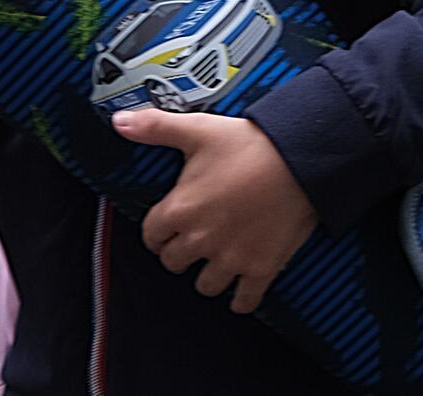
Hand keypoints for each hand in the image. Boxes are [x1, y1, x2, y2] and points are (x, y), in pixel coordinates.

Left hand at [115, 109, 317, 313]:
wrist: (300, 160)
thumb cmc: (250, 146)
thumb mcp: (196, 130)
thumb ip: (155, 127)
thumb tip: (121, 122)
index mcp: (180, 209)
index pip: (151, 236)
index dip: (155, 233)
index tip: (162, 231)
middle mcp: (201, 238)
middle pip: (174, 262)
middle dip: (178, 254)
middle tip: (187, 245)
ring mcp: (231, 257)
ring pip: (205, 285)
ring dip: (206, 277)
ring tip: (211, 264)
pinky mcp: (261, 268)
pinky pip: (245, 299)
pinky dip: (240, 300)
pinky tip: (238, 295)